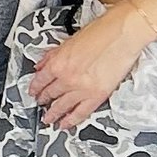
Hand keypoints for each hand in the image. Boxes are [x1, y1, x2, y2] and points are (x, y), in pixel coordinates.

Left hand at [30, 3, 150, 128]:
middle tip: (40, 104)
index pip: (40, 80)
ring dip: (53, 114)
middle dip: (43, 100)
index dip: (35, 88)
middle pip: (50, 93)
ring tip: (49, 119)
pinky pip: (81, 112)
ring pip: (62, 106)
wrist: (123, 33)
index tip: (33, 92)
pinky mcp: (97, 96)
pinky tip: (66, 124)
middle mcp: (67, 78)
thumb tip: (41, 64)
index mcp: (58, 62)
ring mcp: (81, 89)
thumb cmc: (101, 31)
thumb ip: (53, 55)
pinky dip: (71, 120)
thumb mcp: (70, 41)